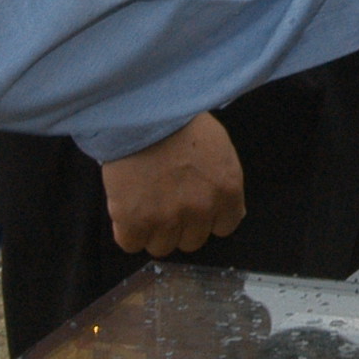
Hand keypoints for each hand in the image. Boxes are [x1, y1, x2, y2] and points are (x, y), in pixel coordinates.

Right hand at [100, 111, 244, 255]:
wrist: (142, 112)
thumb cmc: (180, 120)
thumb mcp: (218, 147)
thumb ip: (224, 182)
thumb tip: (231, 211)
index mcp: (227, 190)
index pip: (225, 227)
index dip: (207, 218)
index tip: (194, 208)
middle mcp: (201, 209)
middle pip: (192, 242)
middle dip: (180, 226)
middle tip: (165, 203)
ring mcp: (168, 219)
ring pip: (162, 247)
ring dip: (153, 231)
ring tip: (144, 204)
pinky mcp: (135, 222)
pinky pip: (131, 243)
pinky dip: (127, 231)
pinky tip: (126, 209)